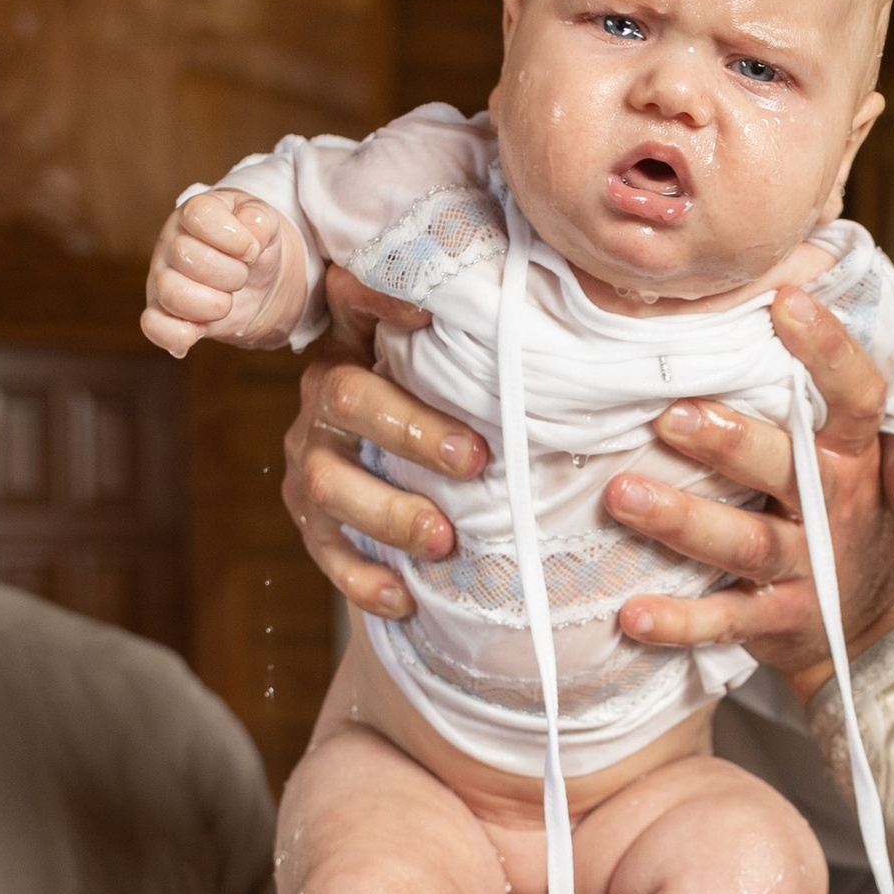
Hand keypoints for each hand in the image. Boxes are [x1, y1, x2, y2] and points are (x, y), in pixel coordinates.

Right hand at [143, 189, 286, 358]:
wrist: (254, 278)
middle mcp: (171, 244)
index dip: (233, 238)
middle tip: (242, 276)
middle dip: (231, 274)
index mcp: (194, 214)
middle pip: (188, 256)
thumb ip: (259, 220)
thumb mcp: (264, 224)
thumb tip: (251, 233)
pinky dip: (177, 334)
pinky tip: (200, 331)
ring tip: (227, 300)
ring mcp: (161, 278)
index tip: (251, 250)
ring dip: (213, 304)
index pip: (200, 216)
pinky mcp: (161, 312)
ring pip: (172, 293)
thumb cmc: (253, 244)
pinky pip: (154, 326)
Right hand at [279, 268, 485, 625]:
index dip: (378, 297)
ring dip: (390, 513)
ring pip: (330, 482)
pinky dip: (363, 578)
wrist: (410, 488)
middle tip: (475, 461)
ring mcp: (313, 458)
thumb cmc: (455, 416)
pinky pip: (326, 552)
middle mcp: (327, 395)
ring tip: (444, 540)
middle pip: (346, 398)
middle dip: (412, 430)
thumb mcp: (464, 373)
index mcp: (362, 343)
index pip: (352, 298)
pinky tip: (405, 596)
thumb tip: (581, 321)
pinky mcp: (311, 522)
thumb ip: (490, 347)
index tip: (426, 311)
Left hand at [605, 288, 893, 700]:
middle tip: (669, 415)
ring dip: (684, 522)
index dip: (829, 348)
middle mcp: (833, 507)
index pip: (855, 394)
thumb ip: (800, 389)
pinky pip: (724, 623)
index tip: (787, 301)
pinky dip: (679, 623)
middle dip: (729, 441)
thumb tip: (770, 279)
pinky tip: (631, 615)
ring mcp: (807, 567)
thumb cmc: (829, 509)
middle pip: (785, 469)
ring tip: (621, 497)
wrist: (867, 622)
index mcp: (850, 453)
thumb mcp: (836, 449)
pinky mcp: (776, 623)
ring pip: (746, 544)